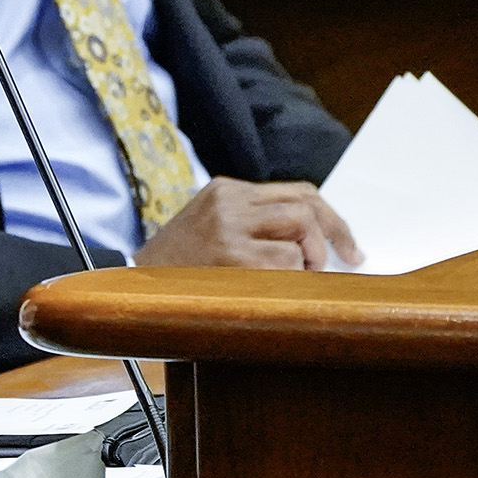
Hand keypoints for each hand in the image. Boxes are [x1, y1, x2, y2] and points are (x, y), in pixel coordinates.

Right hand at [132, 178, 361, 269]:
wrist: (131, 285)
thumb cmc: (176, 265)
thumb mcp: (209, 226)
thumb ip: (251, 221)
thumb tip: (313, 237)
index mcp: (224, 189)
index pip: (296, 191)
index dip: (330, 216)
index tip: (346, 244)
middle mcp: (228, 202)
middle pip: (304, 205)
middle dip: (334, 234)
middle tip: (346, 259)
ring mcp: (229, 228)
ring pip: (300, 228)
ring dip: (311, 257)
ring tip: (298, 276)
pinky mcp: (232, 257)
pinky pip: (287, 260)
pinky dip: (294, 276)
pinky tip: (278, 287)